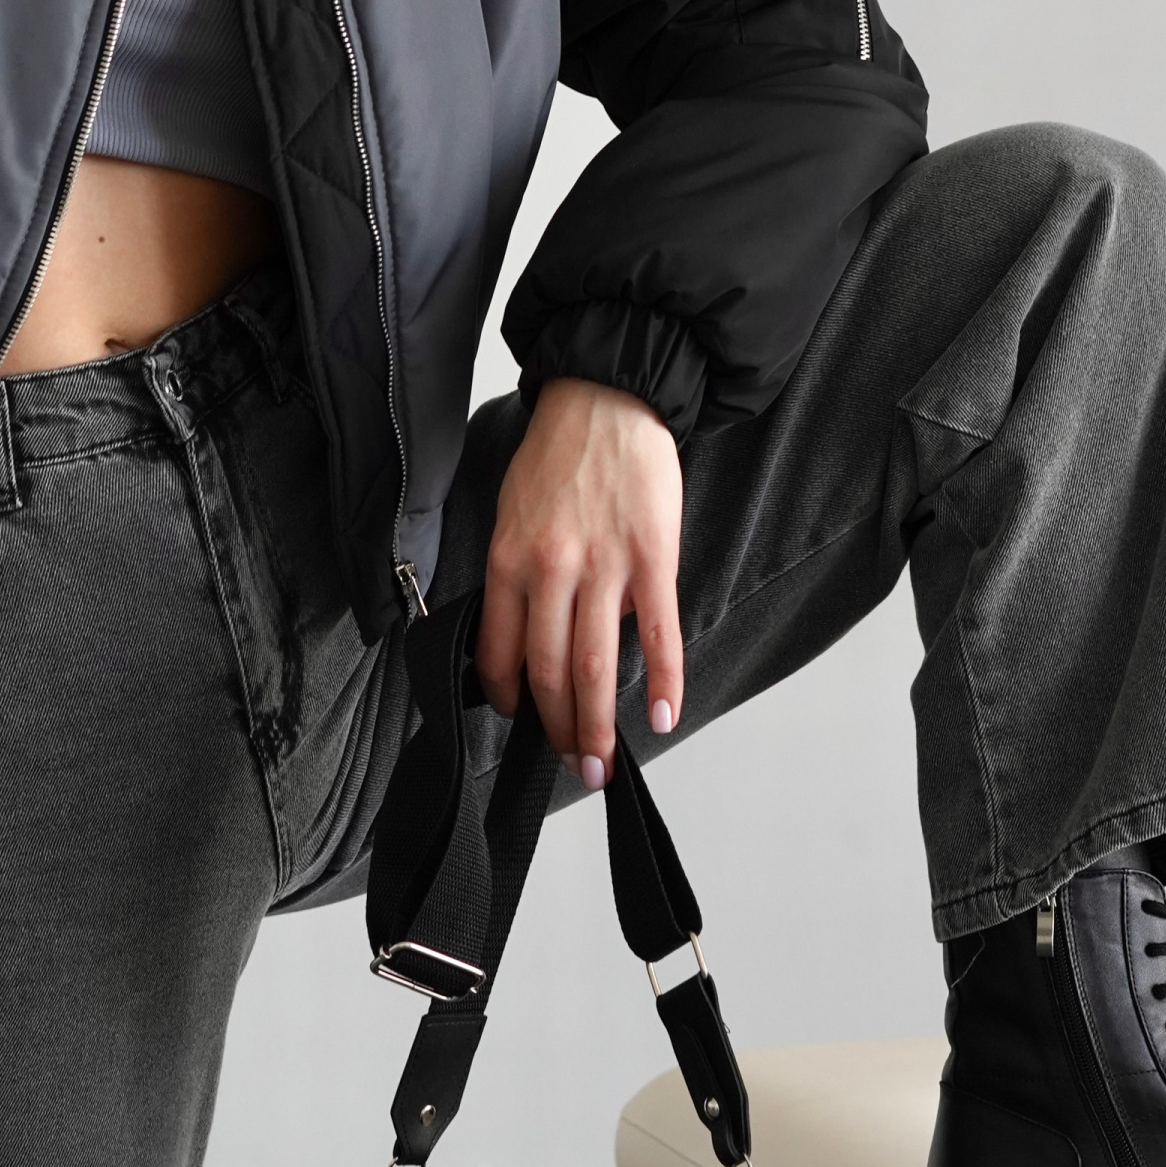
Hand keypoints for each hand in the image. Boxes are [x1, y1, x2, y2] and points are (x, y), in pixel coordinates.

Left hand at [476, 377, 682, 788]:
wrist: (606, 399)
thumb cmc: (557, 455)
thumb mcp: (513, 512)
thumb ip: (520, 574)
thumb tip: (532, 635)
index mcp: (510, 559)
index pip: (499, 651)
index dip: (509, 698)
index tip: (521, 723)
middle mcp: (551, 569)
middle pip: (550, 671)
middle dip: (559, 730)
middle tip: (573, 766)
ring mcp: (604, 566)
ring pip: (597, 665)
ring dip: (599, 725)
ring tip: (602, 764)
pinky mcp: (652, 558)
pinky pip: (659, 633)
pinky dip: (665, 681)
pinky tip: (666, 716)